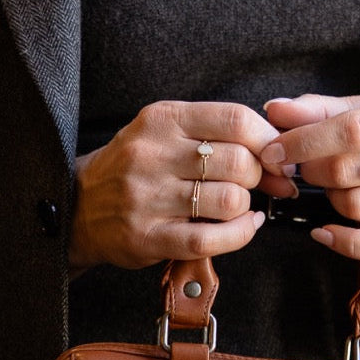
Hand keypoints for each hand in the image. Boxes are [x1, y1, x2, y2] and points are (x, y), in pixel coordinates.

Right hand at [70, 101, 295, 271]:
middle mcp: (152, 154)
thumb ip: (217, 135)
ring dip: (246, 207)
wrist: (78, 206)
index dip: (268, 141)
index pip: (236, 120)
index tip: (276, 157)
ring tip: (238, 207)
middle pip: (238, 162)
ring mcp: (148, 197)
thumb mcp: (166, 134)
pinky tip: (243, 227)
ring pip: (229, 201)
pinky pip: (210, 239)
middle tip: (257, 185)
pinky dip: (240, 235)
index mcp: (162, 119)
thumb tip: (281, 155)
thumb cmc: (136, 168)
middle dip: (259, 177)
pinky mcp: (148, 236)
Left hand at [261, 91, 359, 259]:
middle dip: (312, 171)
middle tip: (306, 168)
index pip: (350, 130)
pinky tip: (325, 232)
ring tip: (334, 189)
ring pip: (356, 207)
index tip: (274, 151)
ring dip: (331, 200)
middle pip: (347, 171)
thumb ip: (320, 110)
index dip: (304, 142)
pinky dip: (345, 242)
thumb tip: (274, 109)